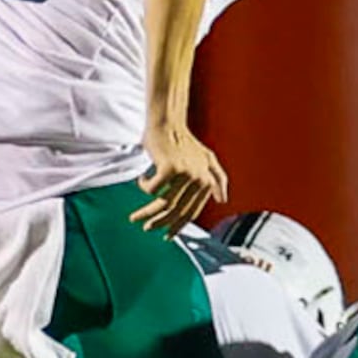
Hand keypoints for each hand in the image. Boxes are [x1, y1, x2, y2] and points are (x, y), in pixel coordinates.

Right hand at [134, 119, 226, 233]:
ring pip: (162, 203)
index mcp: (207, 180)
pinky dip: (144, 187)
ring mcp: (185, 174)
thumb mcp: (207, 157)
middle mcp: (199, 179)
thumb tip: (223, 199)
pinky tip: (141, 180)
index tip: (167, 235)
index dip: (179, 226)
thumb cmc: (184, 141)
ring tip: (134, 217)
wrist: (168, 122)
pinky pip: (152, 189)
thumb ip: (217, 177)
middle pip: (176, 211)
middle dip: (159, 223)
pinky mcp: (169, 168)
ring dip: (146, 212)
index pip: (192, 212)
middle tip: (146, 228)